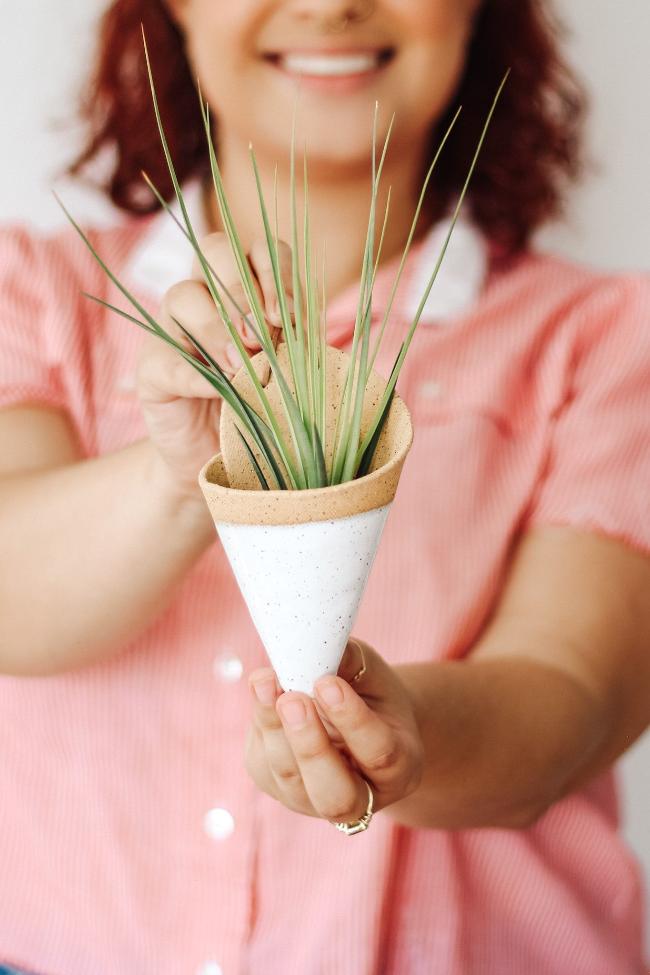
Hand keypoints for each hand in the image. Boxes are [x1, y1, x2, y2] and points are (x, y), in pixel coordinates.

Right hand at [136, 232, 288, 500]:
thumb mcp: (288, 373)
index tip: (291, 319)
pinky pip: (167, 359)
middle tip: (262, 338)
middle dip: (244, 290)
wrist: (215, 459)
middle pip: (216, 252)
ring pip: (185, 296)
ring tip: (241, 368)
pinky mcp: (151, 368)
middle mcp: (205, 295)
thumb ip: (295, 347)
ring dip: (218, 330)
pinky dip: (196, 376)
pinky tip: (218, 391)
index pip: (261, 251)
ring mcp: (171, 327)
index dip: (278, 274)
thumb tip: (301, 331)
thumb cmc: (259, 409)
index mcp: (245, 289)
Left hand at [245, 639, 423, 823]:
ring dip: (274, 730)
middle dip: (310, 745)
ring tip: (265, 683)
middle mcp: (360, 799)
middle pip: (335, 794)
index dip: (353, 719)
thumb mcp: (371, 673)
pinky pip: (264, 764)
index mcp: (400, 770)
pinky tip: (262, 688)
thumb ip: (349, 662)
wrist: (356, 718)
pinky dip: (260, 724)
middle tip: (292, 700)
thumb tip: (314, 650)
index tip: (327, 682)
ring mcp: (314, 802)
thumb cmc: (370, 693)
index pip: (379, 754)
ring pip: (291, 781)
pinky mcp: (278, 789)